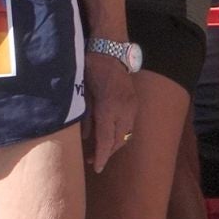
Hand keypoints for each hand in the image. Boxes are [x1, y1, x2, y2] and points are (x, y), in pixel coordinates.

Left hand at [82, 53, 136, 171]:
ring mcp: (132, 107)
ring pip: (125, 135)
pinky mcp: (134, 103)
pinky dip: (119, 134)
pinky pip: (128, 125)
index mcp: (109, 108)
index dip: (101, 156)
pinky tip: (109, 135)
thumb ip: (86, 116)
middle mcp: (124, 110)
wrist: (111, 51)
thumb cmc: (91, 69)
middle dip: (106, 153)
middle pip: (118, 141)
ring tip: (99, 150)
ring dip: (113, 144)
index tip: (96, 167)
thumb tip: (86, 137)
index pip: (106, 139)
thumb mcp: (83, 93)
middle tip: (92, 160)